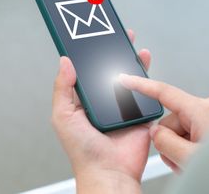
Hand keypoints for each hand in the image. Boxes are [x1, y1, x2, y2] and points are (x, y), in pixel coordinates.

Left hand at [51, 30, 151, 193]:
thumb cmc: (83, 152)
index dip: (89, 54)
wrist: (109, 172)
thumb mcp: (63, 116)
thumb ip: (62, 88)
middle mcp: (103, 102)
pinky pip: (145, 91)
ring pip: (128, 78)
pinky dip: (146, 77)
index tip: (91, 38)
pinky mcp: (140, 113)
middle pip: (110, 70)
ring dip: (131, 61)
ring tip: (131, 46)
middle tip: (115, 36)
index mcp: (84, 101)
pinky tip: (144, 65)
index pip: (87, 71)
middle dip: (113, 52)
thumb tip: (65, 62)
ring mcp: (122, 107)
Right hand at [119, 74, 208, 172]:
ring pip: (184, 130)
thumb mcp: (188, 158)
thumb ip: (164, 142)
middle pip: (172, 120)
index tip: (126, 79)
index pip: (163, 92)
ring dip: (183, 149)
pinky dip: (194, 149)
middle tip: (181, 162)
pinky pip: (197, 134)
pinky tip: (204, 162)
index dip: (141, 85)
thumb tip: (156, 133)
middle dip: (171, 142)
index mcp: (202, 110)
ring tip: (196, 165)